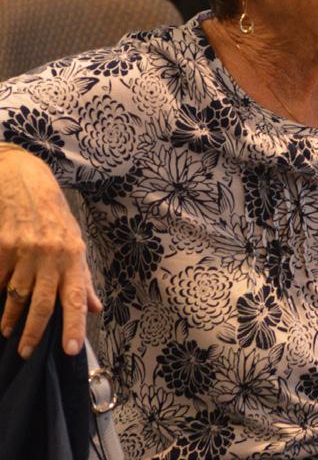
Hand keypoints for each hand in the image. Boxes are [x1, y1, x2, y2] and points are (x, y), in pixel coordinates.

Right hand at [0, 148, 101, 358]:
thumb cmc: (54, 213)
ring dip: (9, 318)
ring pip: (15, 297)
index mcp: (73, 255)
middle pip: (41, 304)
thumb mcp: (75, 240)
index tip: (70, 350)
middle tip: (26, 352)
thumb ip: (82, 277)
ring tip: (7, 330)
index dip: (74, 325)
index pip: (75, 297)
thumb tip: (95, 307)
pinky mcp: (1, 247)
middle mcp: (50, 255)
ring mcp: (23, 251)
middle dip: (33, 333)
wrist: (24, 180)